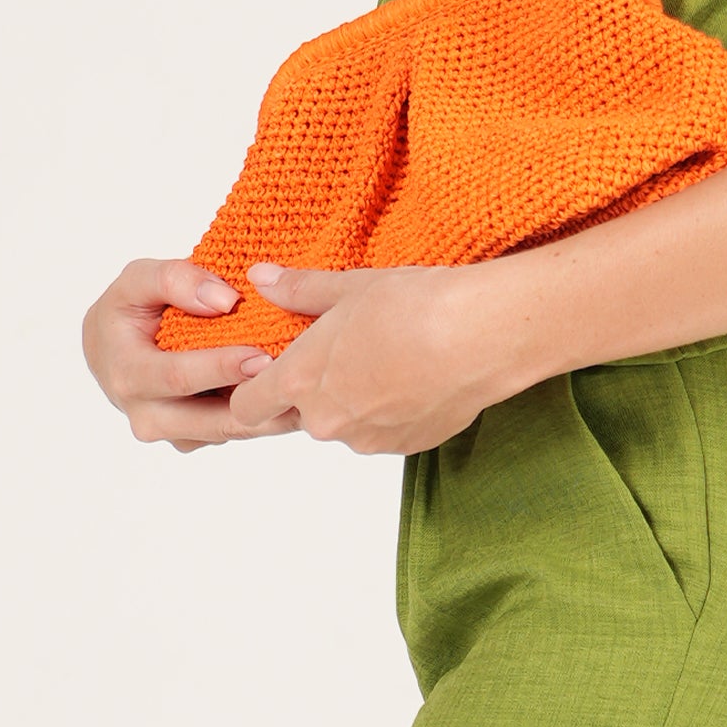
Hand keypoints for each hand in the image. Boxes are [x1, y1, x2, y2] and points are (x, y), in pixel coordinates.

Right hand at [82, 258, 308, 447]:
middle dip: (256, 404)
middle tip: (300, 386)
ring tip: (310, 395)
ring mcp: (170, 433)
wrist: (112, 348)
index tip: (262, 355)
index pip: (178, 378)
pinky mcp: (192, 439)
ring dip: (269, 417)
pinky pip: (231, 432)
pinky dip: (263, 417)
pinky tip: (294, 397)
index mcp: (127, 374)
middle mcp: (145, 415)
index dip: (221, 368)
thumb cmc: (128, 309)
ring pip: (228, 432)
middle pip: (210, 420)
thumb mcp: (138, 278)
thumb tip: (225, 301)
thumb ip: (176, 279)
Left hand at [225, 261, 535, 455]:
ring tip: (390, 359)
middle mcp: (326, 421)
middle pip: (303, 415)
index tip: (269, 371)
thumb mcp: (348, 287)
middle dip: (317, 389)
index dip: (253, 390)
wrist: (480, 338)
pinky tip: (418, 377)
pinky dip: (394, 412)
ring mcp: (368, 439)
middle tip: (347, 351)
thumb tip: (262, 278)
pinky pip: (386, 432)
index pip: (247, 408)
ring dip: (358, 402)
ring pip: (348, 424)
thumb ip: (299, 290)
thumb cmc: (413, 307)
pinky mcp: (407, 448)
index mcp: (299, 380)